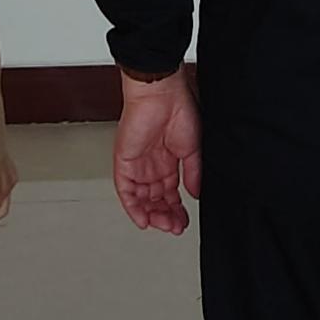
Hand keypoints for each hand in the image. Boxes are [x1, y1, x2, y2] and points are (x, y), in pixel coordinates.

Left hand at [111, 68, 203, 233]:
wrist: (161, 92)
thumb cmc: (178, 108)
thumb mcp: (193, 147)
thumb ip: (193, 172)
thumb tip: (195, 193)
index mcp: (168, 159)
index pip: (170, 192)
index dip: (176, 209)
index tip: (183, 221)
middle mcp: (152, 164)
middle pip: (155, 199)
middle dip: (166, 215)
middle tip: (175, 227)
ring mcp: (137, 163)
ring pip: (141, 198)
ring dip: (152, 214)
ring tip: (165, 224)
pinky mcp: (124, 161)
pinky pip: (125, 190)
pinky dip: (132, 207)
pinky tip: (143, 219)